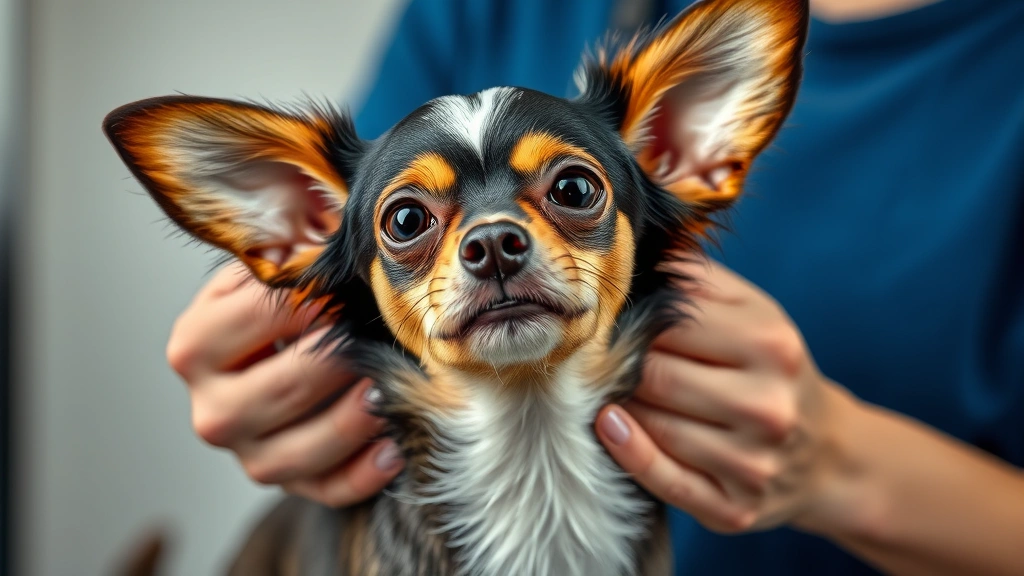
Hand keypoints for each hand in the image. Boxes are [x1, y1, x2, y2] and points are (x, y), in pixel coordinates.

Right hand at [167, 262, 402, 506]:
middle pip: (282, 388)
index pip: (252, 321)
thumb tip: (328, 235)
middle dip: (340, 360)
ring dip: (353, 421)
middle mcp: (211, 407)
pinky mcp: (290, 483)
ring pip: (300, 452)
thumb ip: (290, 250)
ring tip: (390, 389)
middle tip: (379, 334)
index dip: (306, 302)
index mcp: (195, 346)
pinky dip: (364, 473)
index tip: (344, 287)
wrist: (274, 354)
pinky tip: (396, 447)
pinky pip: (327, 489)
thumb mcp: (271, 268)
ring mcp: (247, 452)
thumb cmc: (280, 306)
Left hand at [596, 258, 847, 532]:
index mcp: (772, 346)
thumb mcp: (755, 312)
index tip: (608, 320)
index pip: (669, 325)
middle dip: (620, 364)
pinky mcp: (734, 509)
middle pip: (656, 377)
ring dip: (622, 404)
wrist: (827, 453)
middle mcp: (767, 407)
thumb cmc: (773, 370)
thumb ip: (697, 281)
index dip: (629, 320)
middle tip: (598, 356)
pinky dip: (628, 451)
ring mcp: (752, 463)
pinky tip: (609, 425)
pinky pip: (663, 480)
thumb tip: (635, 256)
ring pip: (654, 425)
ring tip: (611, 388)